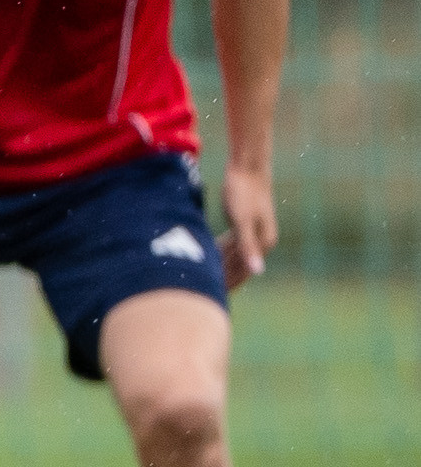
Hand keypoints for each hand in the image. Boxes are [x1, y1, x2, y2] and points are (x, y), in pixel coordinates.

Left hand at [218, 165, 276, 288]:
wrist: (248, 167)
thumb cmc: (243, 192)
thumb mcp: (242, 220)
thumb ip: (247, 245)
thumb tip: (258, 271)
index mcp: (262, 242)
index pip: (244, 271)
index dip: (230, 285)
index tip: (214, 299)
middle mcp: (261, 240)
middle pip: (240, 266)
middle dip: (225, 280)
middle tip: (203, 296)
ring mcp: (253, 231)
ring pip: (234, 255)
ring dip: (222, 268)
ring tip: (206, 282)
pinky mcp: (243, 222)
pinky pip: (230, 243)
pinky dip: (220, 252)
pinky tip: (209, 258)